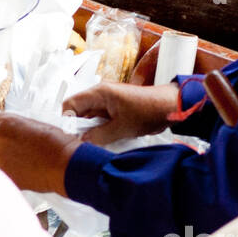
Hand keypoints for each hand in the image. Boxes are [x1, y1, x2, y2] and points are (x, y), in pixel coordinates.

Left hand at [0, 113, 78, 195]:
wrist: (64, 164)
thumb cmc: (55, 143)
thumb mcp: (31, 125)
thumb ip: (12, 127)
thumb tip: (4, 131)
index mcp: (4, 123)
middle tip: (12, 149)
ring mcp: (0, 159)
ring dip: (4, 161)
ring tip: (25, 161)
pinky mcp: (5, 175)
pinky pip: (3, 173)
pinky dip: (11, 173)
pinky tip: (26, 171)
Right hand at [63, 81, 181, 144]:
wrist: (170, 106)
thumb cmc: (149, 110)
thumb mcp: (121, 128)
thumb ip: (98, 136)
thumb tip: (82, 143)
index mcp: (99, 93)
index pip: (70, 104)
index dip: (67, 120)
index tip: (71, 135)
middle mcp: (100, 95)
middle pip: (78, 111)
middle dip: (79, 127)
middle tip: (83, 142)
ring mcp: (107, 102)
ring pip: (89, 117)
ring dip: (90, 129)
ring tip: (96, 142)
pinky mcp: (114, 109)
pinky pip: (100, 120)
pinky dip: (100, 129)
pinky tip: (105, 139)